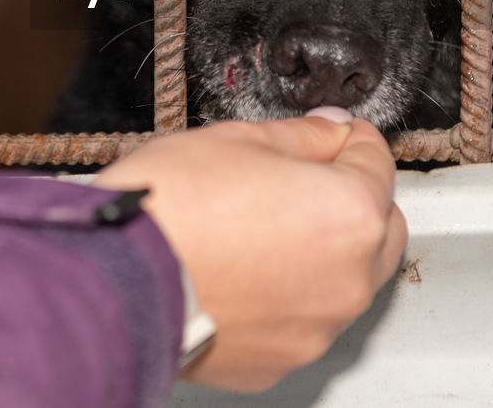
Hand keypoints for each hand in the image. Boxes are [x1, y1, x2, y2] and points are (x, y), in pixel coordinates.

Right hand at [95, 108, 406, 391]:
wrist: (112, 281)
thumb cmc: (168, 209)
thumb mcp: (237, 138)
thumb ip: (302, 134)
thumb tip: (327, 131)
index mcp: (350, 214)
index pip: (377, 159)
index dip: (347, 137)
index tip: (327, 133)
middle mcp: (348, 279)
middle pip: (379, 227)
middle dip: (352, 198)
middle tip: (304, 179)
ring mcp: (315, 328)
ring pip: (344, 279)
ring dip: (322, 251)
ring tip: (260, 229)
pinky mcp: (279, 360)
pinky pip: (302, 319)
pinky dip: (286, 296)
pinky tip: (243, 271)